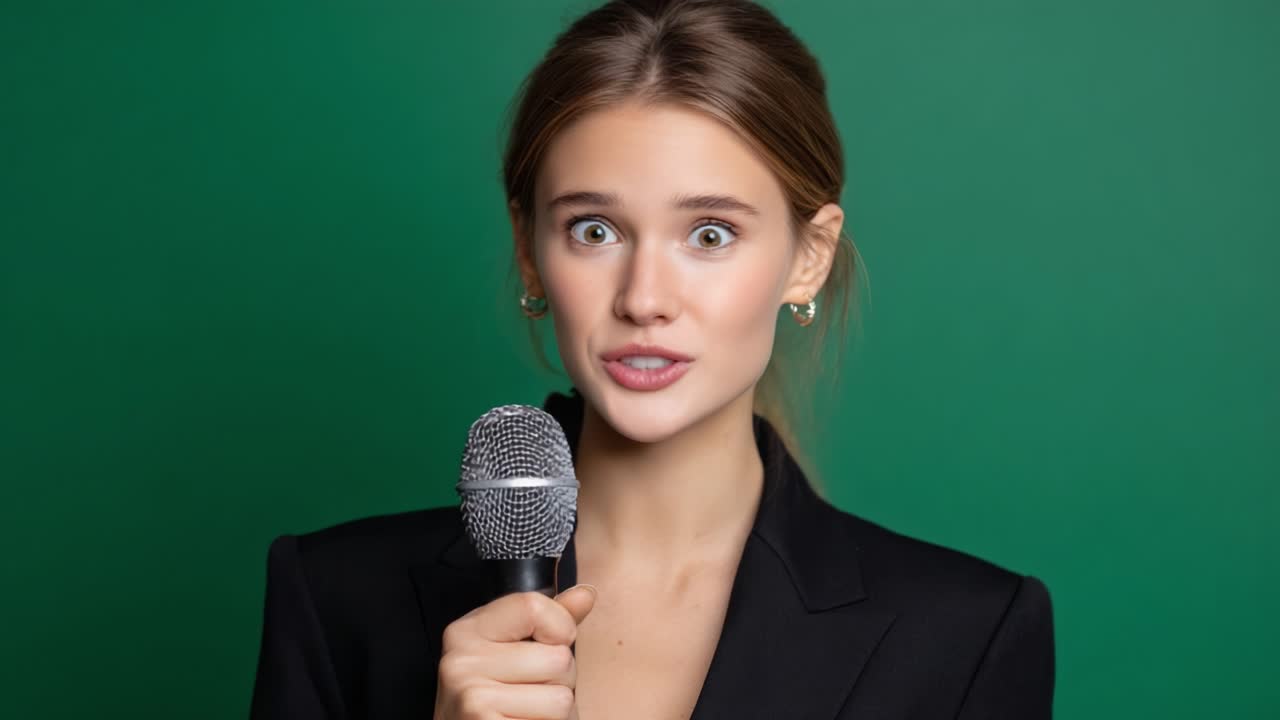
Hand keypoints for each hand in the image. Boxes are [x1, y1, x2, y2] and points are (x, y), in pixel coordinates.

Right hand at [432, 584, 597, 719]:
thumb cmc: (499, 702)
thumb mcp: (519, 652)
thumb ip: (552, 621)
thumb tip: (586, 594)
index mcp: (467, 631)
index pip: (533, 606)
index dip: (559, 629)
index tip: (547, 647)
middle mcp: (461, 660)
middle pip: (558, 658)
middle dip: (560, 681)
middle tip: (531, 695)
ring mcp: (471, 697)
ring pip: (561, 697)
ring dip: (556, 712)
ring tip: (529, 713)